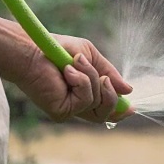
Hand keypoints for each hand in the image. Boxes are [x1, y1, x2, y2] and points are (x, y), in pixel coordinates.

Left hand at [0, 7, 133, 122]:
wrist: (32, 49)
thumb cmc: (57, 49)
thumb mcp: (91, 57)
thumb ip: (109, 73)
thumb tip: (129, 90)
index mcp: (83, 94)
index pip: (105, 110)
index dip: (119, 110)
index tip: (131, 106)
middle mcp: (76, 106)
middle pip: (106, 114)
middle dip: (110, 94)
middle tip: (103, 78)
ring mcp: (69, 110)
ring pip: (98, 105)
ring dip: (92, 79)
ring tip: (75, 63)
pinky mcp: (61, 112)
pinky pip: (85, 100)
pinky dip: (81, 81)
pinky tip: (67, 71)